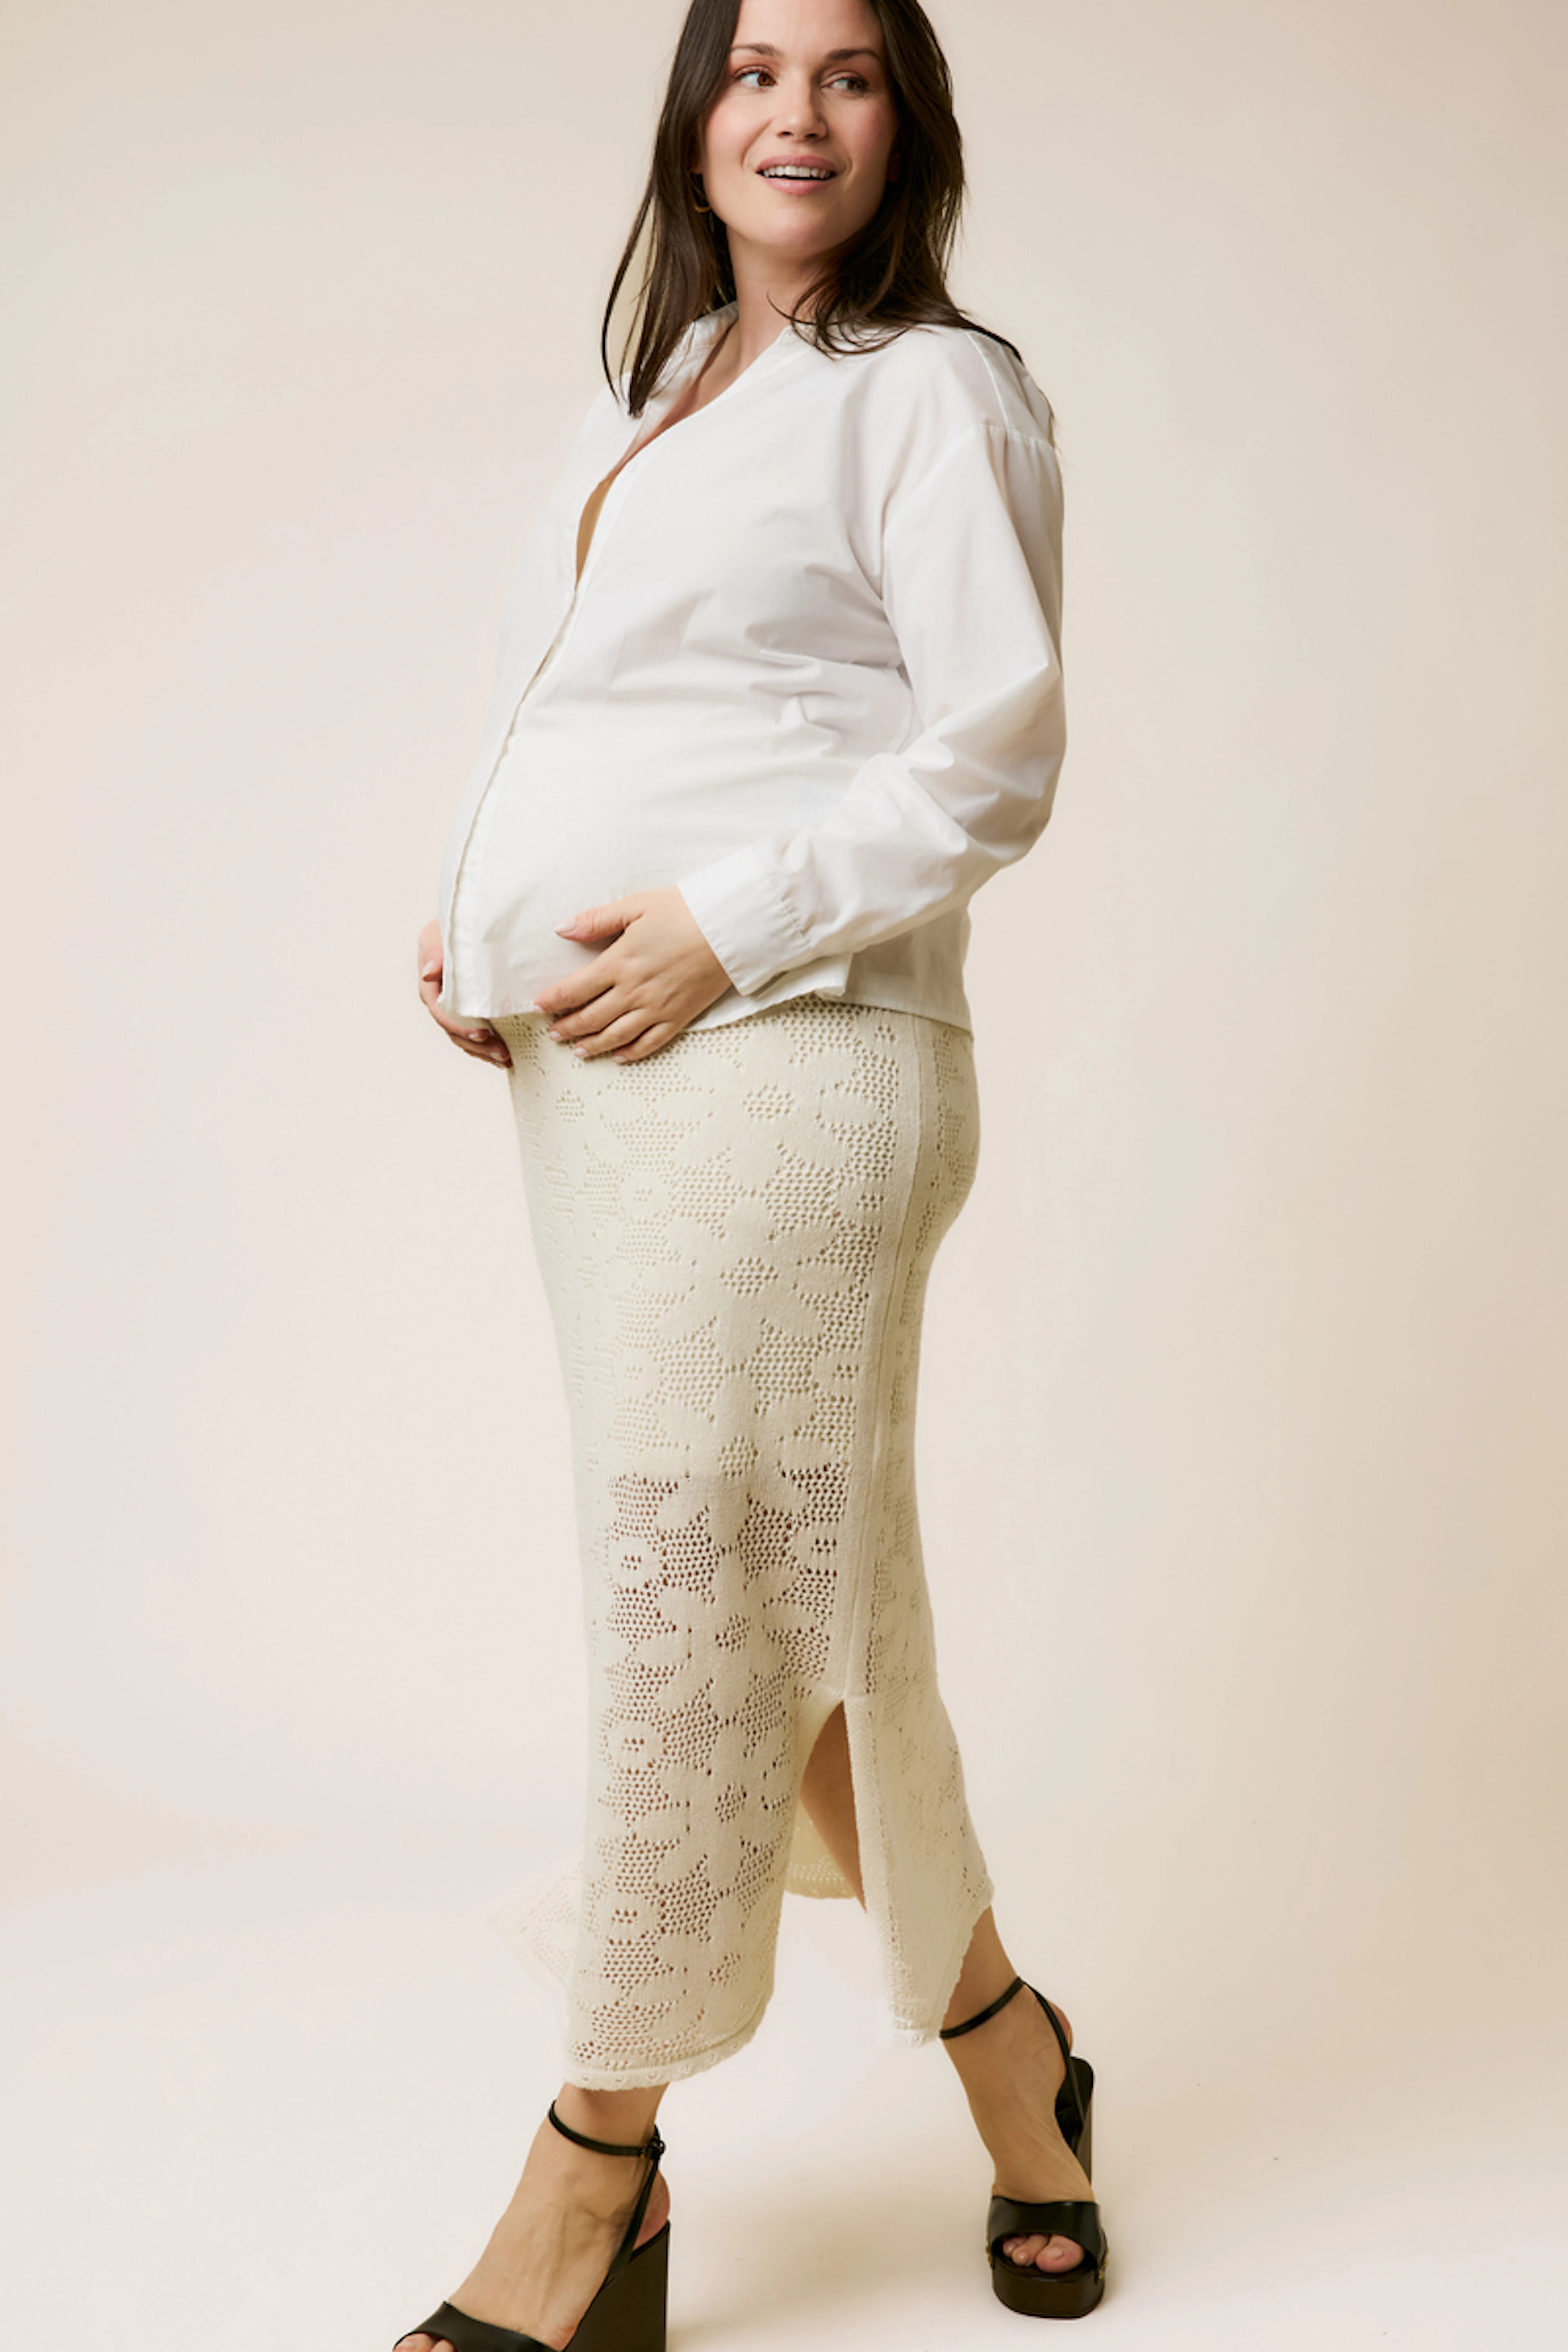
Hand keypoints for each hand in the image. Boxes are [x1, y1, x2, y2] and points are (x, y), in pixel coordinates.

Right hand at [417, 919, 511, 1067]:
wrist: (464, 922)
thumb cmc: (452, 924)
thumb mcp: (440, 932)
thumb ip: (435, 953)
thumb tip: (428, 975)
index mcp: (430, 985)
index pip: (441, 1011)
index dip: (460, 1026)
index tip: (482, 1034)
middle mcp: (439, 999)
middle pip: (454, 1031)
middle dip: (477, 1045)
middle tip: (502, 1053)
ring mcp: (453, 1006)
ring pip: (464, 1037)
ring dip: (484, 1050)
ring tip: (506, 1058)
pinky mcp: (468, 1008)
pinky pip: (474, 1032)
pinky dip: (488, 1045)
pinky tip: (505, 1054)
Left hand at [534, 887, 731, 1061]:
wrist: (730, 928)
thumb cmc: (684, 911)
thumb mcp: (636, 905)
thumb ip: (596, 920)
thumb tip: (562, 929)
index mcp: (619, 962)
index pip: (574, 989)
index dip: (553, 1001)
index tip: (539, 1007)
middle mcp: (634, 991)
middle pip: (591, 1018)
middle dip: (568, 1028)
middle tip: (553, 1034)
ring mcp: (657, 1008)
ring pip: (616, 1036)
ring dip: (593, 1045)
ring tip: (578, 1051)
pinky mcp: (679, 1017)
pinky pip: (650, 1043)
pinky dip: (631, 1053)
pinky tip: (619, 1056)